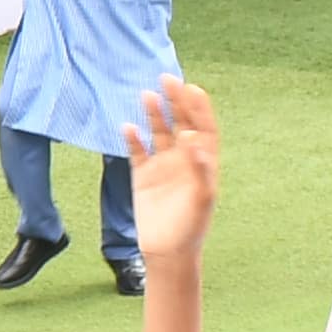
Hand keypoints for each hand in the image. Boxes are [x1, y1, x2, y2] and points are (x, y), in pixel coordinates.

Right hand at [123, 78, 220, 265]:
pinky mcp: (142, 176)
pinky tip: (127, 127)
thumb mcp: (202, 199)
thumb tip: (194, 137)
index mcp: (203, 162)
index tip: (191, 88)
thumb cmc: (190, 228)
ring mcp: (162, 166)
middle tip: (167, 78)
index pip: (203, 128)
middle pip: (181, 123)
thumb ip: (200, 168)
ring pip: (158, 132)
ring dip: (154, 114)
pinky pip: (137, 151)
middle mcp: (184, 159)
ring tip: (147, 95)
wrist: (167, 253)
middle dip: (176, 101)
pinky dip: (132, 138)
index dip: (199, 107)